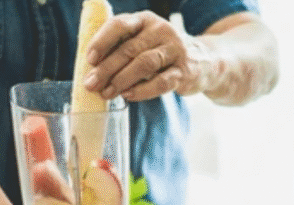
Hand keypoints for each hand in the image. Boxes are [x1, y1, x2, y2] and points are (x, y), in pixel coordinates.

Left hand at [83, 11, 209, 100]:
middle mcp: (161, 30)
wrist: (204, 61)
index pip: (119, 25)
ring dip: (122, 80)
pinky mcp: (185, 71)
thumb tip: (92, 70)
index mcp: (145, 20)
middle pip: (129, 49)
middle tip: (92, 84)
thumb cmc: (163, 52)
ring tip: (107, 93)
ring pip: (144, 64)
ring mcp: (175, 50)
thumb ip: (122, 48)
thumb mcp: (144, 41)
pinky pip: (161, 82)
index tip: (90, 60)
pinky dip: (142, 91)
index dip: (102, 42)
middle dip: (106, 69)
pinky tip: (129, 96)